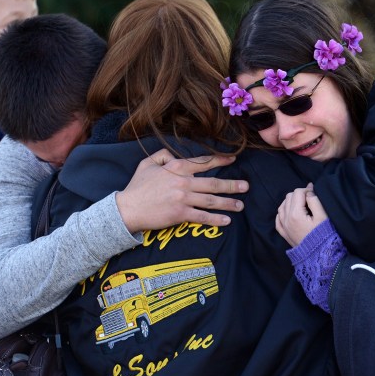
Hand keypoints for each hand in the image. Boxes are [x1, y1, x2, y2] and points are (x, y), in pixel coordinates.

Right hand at [116, 149, 246, 232]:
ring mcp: (183, 199)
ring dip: (229, 203)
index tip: (233, 159)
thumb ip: (163, 155)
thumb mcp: (147, 163)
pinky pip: (203, 217)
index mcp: (177, 167)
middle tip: (246, 186)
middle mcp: (183, 182)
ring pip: (212, 200)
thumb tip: (175, 155)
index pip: (203, 162)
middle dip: (232, 185)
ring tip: (240, 205)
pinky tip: (227, 221)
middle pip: (214, 183)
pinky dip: (216, 219)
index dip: (220, 160)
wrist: (128, 208)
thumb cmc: (137, 186)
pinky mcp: (180, 214)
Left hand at [275, 183, 327, 247]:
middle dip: (299, 195)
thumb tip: (308, 192)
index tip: (314, 194)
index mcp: (296, 214)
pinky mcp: (283, 233)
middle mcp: (286, 219)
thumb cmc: (323, 236)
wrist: (318, 255)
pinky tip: (290, 212)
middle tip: (309, 199)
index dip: (307, 190)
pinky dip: (283, 212)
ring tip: (301, 205)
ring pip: (282, 206)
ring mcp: (283, 226)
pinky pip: (278, 218)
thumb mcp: (322, 216)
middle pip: (288, 197)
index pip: (298, 192)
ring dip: (291, 202)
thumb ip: (315, 201)